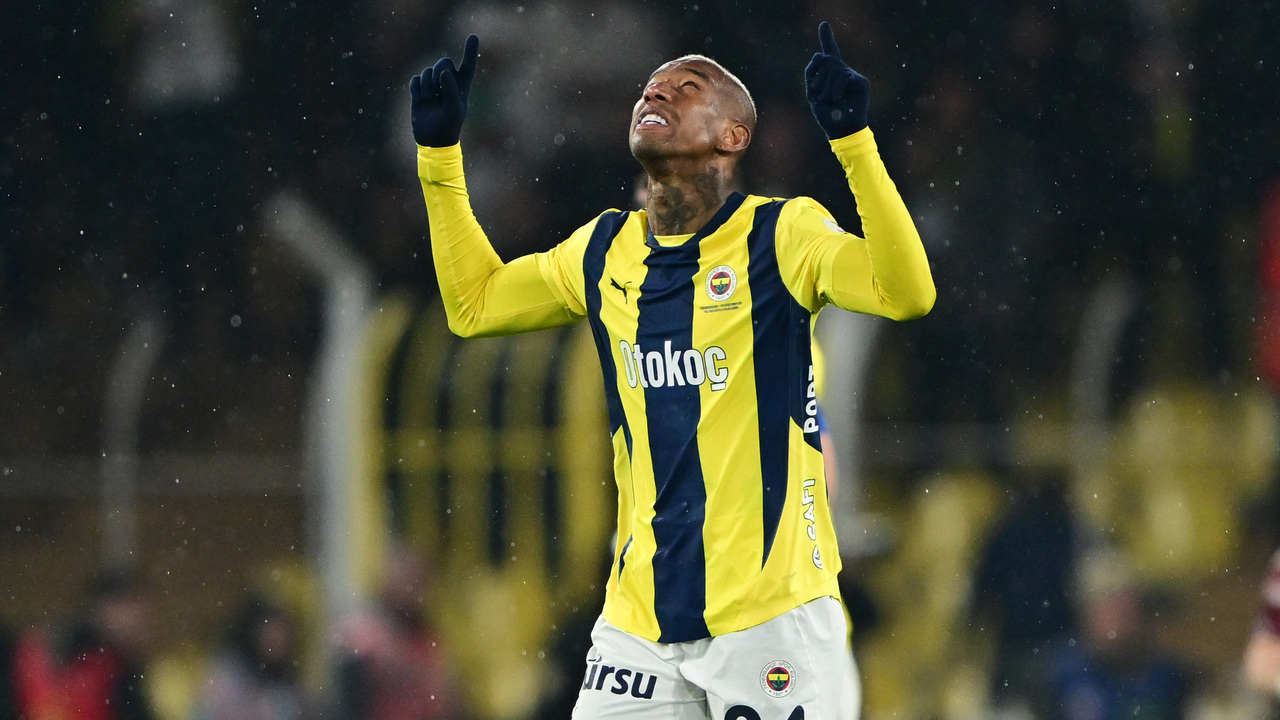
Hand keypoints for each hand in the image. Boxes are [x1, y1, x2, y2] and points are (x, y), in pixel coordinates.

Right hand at [409, 35, 478, 146]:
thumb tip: (444, 72)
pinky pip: (415, 80)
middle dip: (438, 72)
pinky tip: (420, 100)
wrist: (432, 139)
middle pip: (443, 63)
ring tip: (430, 101)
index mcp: (462, 86)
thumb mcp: (453, 109)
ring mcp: (433, 86)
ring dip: (427, 86)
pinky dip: (416, 89)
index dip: (470, 51)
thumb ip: (451, 90)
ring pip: (427, 72)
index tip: (473, 36)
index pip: (468, 65)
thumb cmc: (448, 126)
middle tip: (437, 90)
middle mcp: (448, 83)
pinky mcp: (419, 91)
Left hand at [805, 22, 869, 138]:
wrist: (841, 129)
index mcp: (830, 74)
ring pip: (834, 68)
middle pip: (827, 60)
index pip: (829, 52)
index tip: (824, 24)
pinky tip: (836, 98)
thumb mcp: (812, 93)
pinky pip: (843, 76)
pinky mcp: (861, 82)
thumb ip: (812, 72)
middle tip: (818, 95)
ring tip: (828, 100)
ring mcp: (852, 76)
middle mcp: (842, 72)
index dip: (826, 37)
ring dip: (825, 87)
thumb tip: (819, 53)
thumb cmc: (826, 114)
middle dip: (818, 78)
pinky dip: (835, 89)